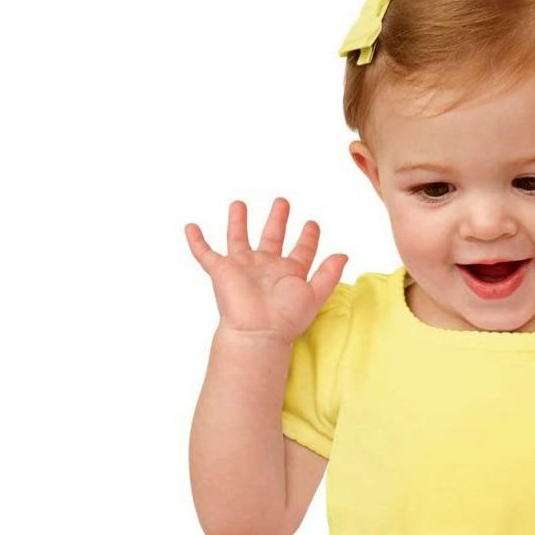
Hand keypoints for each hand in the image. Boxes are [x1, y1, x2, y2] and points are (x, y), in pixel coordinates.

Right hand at [185, 198, 347, 341]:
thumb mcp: (315, 294)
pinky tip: (190, 227)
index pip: (301, 250)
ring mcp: (243, 268)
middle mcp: (266, 267)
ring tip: (238, 204)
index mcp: (289, 272)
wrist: (258, 332)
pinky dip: (196, 241)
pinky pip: (205, 253)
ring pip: (238, 238)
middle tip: (282, 202)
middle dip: (277, 219)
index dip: (308, 237)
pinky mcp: (222, 271)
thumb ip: (329, 274)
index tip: (312, 223)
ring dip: (238, 222)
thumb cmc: (286, 318)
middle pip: (272, 237)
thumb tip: (344, 254)